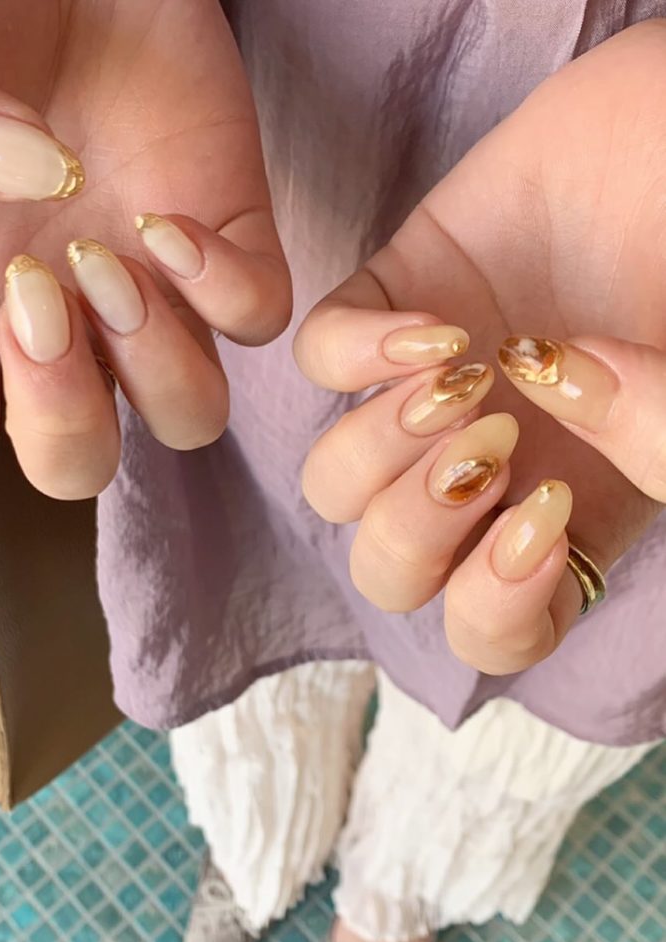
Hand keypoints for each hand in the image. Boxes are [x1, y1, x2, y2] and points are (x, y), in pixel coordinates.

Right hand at [0, 0, 289, 496]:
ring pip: (189, 417)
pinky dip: (226, 291)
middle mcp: (64, 325)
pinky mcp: (231, 240)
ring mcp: (155, 293)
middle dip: (58, 412)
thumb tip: (21, 176)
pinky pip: (258, 319)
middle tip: (37, 291)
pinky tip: (169, 218)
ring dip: (153, 367)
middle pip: (78, 464)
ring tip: (105, 256)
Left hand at [295, 21, 665, 673]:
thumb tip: (545, 400)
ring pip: (331, 482)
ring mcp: (427, 392)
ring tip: (465, 379)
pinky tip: (437, 328)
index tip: (547, 513)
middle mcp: (483, 471)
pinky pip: (317, 357)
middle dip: (418, 528)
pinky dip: (357, 354)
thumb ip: (649, 445)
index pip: (487, 629)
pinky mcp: (387, 303)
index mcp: (560, 521)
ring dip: (382, 449)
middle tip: (495, 442)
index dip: (497, 608)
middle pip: (387, 569)